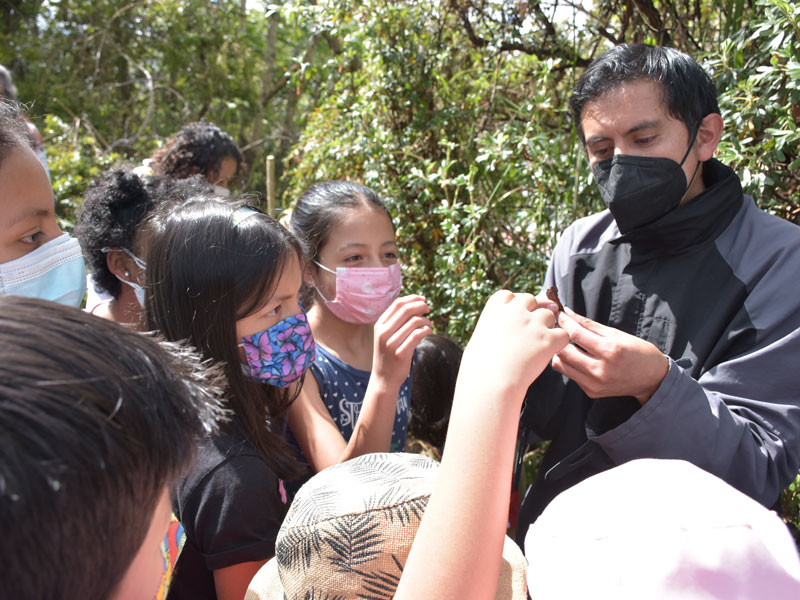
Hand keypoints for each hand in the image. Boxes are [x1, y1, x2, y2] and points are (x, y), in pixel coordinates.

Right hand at [372, 294, 431, 388]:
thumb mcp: (387, 335)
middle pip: (406, 310)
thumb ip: (397, 321)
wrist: (384, 378)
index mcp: (379, 325)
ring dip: (426, 321)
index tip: (423, 299)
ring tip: (429, 325)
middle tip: (428, 309)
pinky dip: (426, 330)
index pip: (397, 304)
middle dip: (420, 306)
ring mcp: (391, 343)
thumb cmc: (389, 354)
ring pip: (414, 322)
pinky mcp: (400, 353)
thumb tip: (416, 304)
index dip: (412, 298)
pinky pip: (417, 335)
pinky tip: (428, 331)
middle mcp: (383, 332)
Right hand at [460, 290, 568, 397]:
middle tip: (530, 330)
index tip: (514, 317)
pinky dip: (559, 343)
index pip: (509, 295)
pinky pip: (563, 334)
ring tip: (537, 347)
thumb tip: (509, 330)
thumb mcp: (480, 339)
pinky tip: (550, 353)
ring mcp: (533, 324)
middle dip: (533, 311)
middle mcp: (515, 311)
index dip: (514, 304)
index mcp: (494, 308)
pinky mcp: (548, 339)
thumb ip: (496, 328)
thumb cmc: (479, 368)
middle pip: (531, 300)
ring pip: (549, 315)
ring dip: (547, 327)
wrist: (490, 383)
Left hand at [552, 308, 668, 403]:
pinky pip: (571, 375)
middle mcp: (600, 370)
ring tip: (566, 343)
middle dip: (558, 337)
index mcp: (609, 350)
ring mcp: (595, 383)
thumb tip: (569, 313)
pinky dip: (569, 364)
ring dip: (560, 352)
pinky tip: (577, 357)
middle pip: (564, 352)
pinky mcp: (591, 392)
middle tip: (559, 328)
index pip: (576, 334)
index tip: (559, 315)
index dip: (564, 322)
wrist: (652, 379)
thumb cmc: (637, 352)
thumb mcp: (616, 334)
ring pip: (562, 366)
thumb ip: (589, 325)